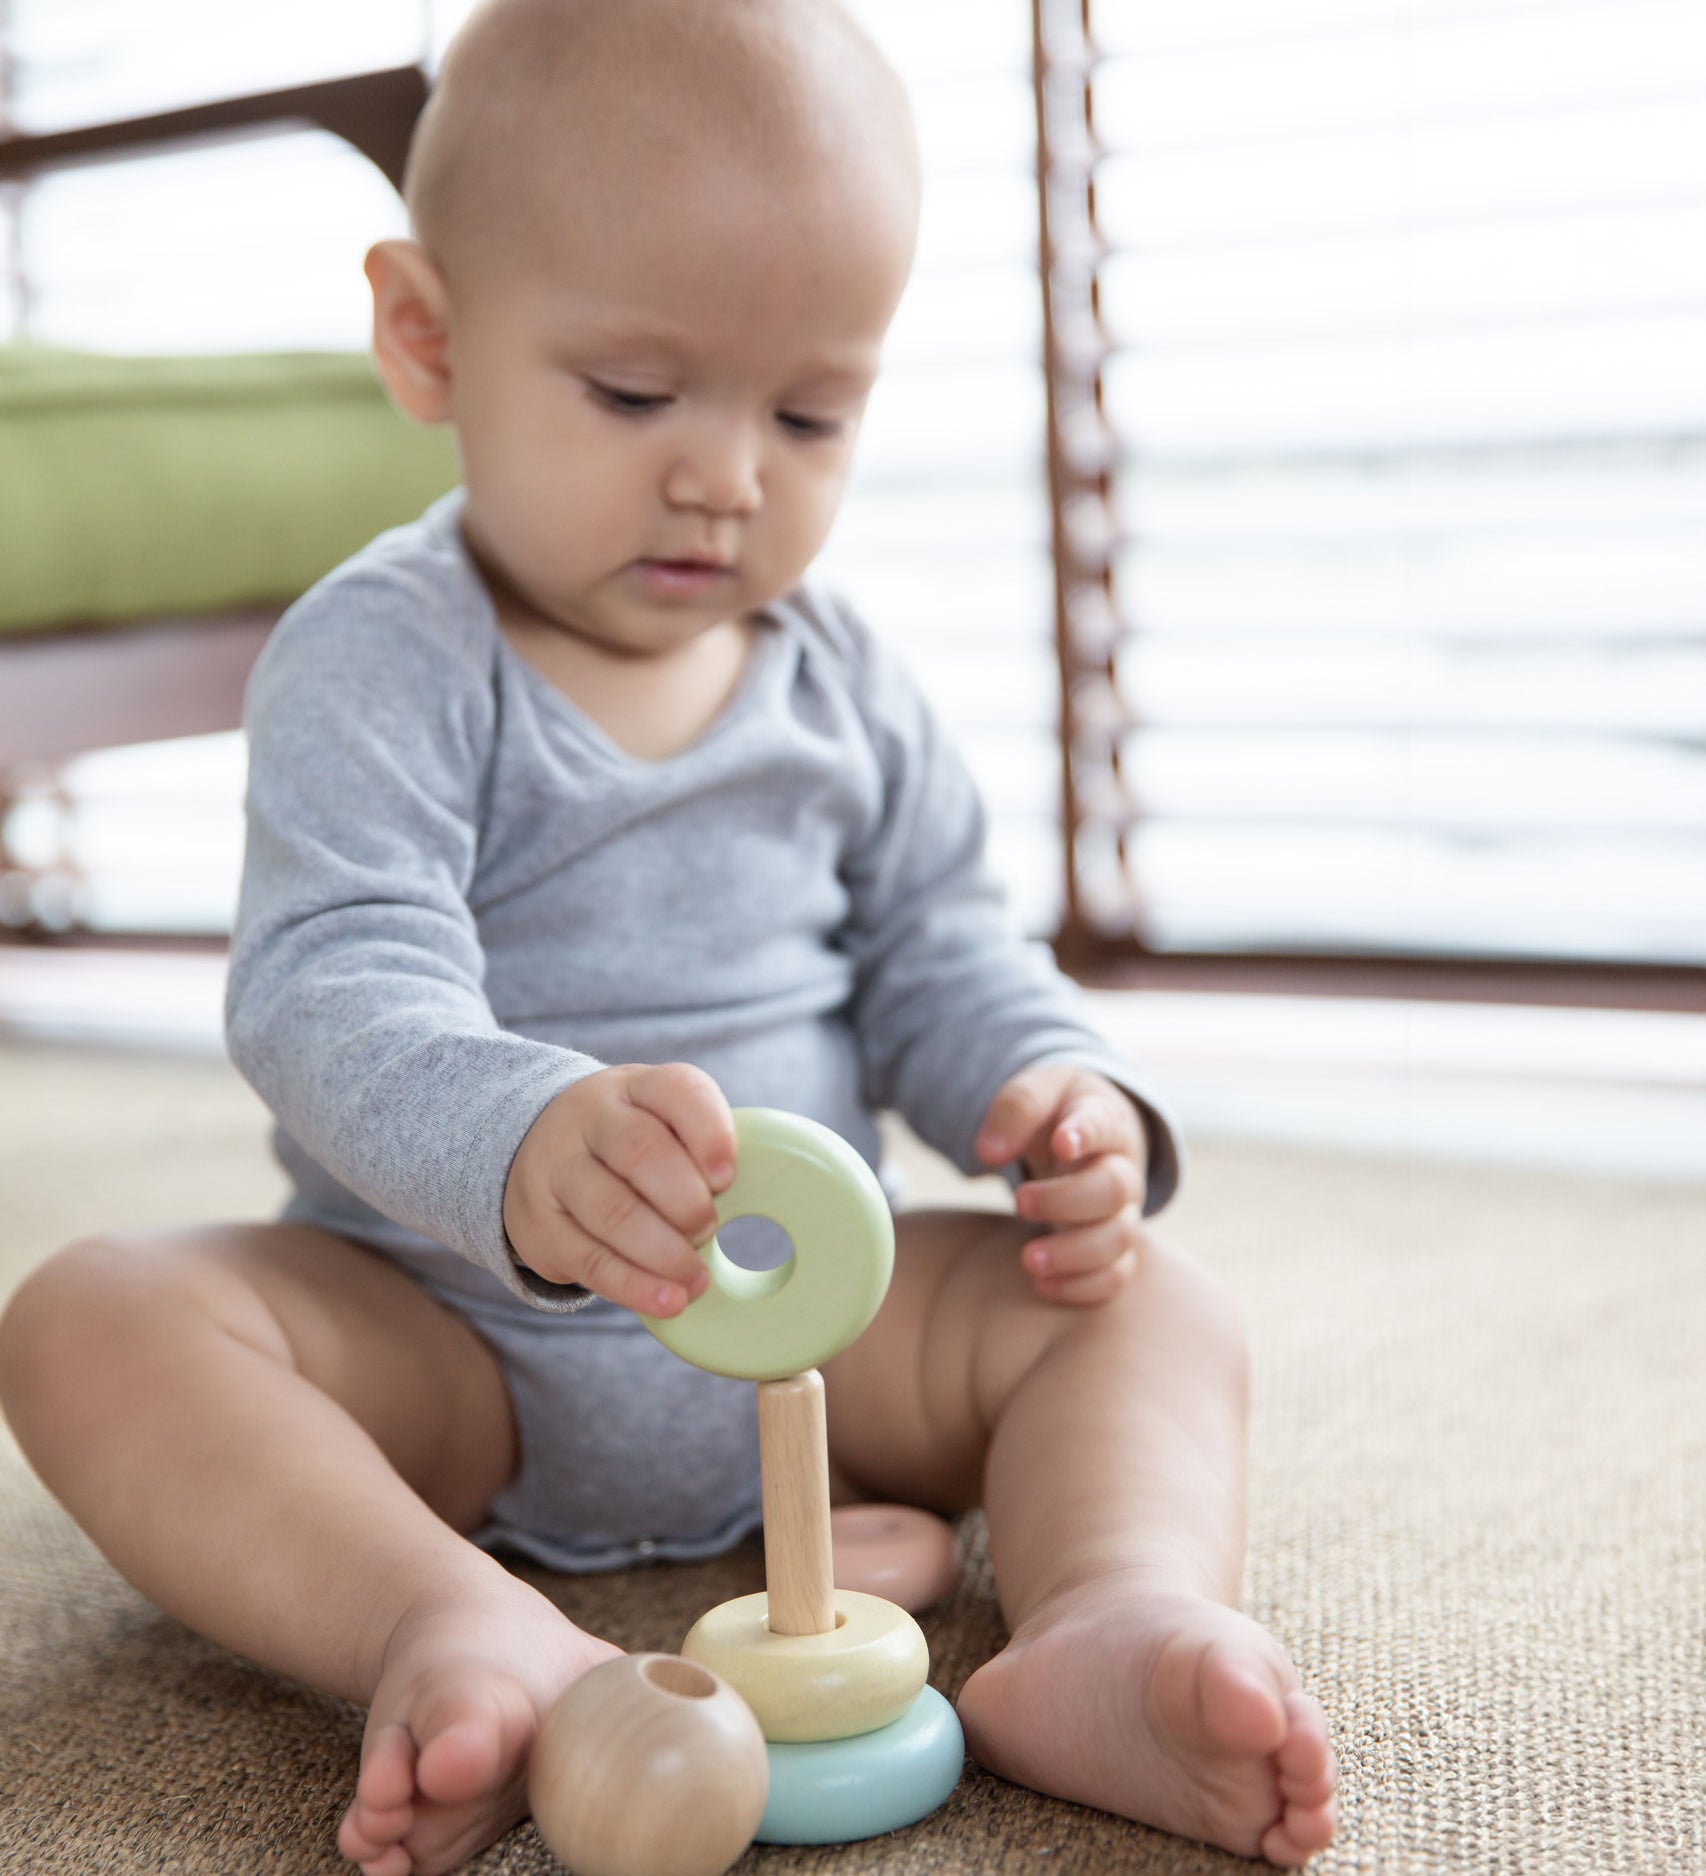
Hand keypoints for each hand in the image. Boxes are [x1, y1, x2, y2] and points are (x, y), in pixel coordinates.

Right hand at [503, 1063, 735, 1314]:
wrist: (536, 1149)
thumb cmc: (628, 1143)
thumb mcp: (662, 1123)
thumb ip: (702, 1151)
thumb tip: (756, 1209)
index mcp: (637, 1087)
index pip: (676, 1091)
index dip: (708, 1132)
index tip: (728, 1176)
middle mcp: (590, 1118)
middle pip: (638, 1151)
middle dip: (684, 1199)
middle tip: (709, 1229)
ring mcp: (557, 1169)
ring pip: (612, 1210)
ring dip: (663, 1252)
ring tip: (697, 1279)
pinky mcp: (540, 1224)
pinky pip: (589, 1259)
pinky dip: (634, 1285)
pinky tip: (667, 1301)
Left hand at [974, 1064, 1148, 1304]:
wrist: (1080, 1138)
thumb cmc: (1054, 1114)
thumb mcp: (1034, 1093)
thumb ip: (1015, 1110)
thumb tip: (988, 1152)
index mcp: (1103, 1121)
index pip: (1102, 1124)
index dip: (1086, 1134)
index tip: (1061, 1143)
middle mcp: (1121, 1169)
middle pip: (1114, 1190)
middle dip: (1066, 1201)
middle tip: (1020, 1202)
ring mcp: (1122, 1212)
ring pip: (1119, 1239)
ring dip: (1074, 1254)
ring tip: (1028, 1259)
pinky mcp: (1114, 1249)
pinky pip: (1115, 1276)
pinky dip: (1082, 1286)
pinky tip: (1042, 1285)